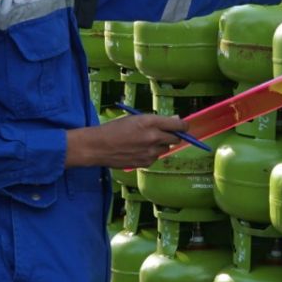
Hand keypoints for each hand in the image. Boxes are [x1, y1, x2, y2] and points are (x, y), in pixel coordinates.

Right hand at [65, 113, 188, 168]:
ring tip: (144, 142)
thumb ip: (157, 121)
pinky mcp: (146, 163)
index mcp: (150, 122)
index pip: (179, 125)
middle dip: (172, 136)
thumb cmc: (115, 129)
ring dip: (160, 145)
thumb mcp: (135, 118)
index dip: (184, 126)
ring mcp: (150, 152)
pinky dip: (151, 154)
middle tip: (162, 134)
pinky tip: (137, 151)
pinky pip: (156, 158)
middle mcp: (153, 137)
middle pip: (176, 138)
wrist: (98, 146)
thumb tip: (176, 121)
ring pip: (166, 149)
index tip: (183, 127)